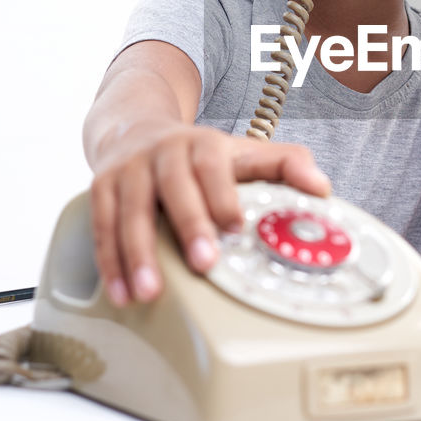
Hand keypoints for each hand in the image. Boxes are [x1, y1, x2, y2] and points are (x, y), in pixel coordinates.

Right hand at [90, 119, 330, 305]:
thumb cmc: (197, 155)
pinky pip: (101, 226)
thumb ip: (284, 164)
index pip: (212, 166)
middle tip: (203, 263)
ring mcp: (128, 169)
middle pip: (173, 187)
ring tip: (150, 292)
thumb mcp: (241, 152)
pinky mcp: (99, 187)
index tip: (235, 226)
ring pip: (129, 210)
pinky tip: (121, 292)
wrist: (133, 128)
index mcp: (202, 144)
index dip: (222, 195)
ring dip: (137, 253)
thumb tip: (321, 187)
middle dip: (187, 225)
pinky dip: (110, 261)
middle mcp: (162, 152)